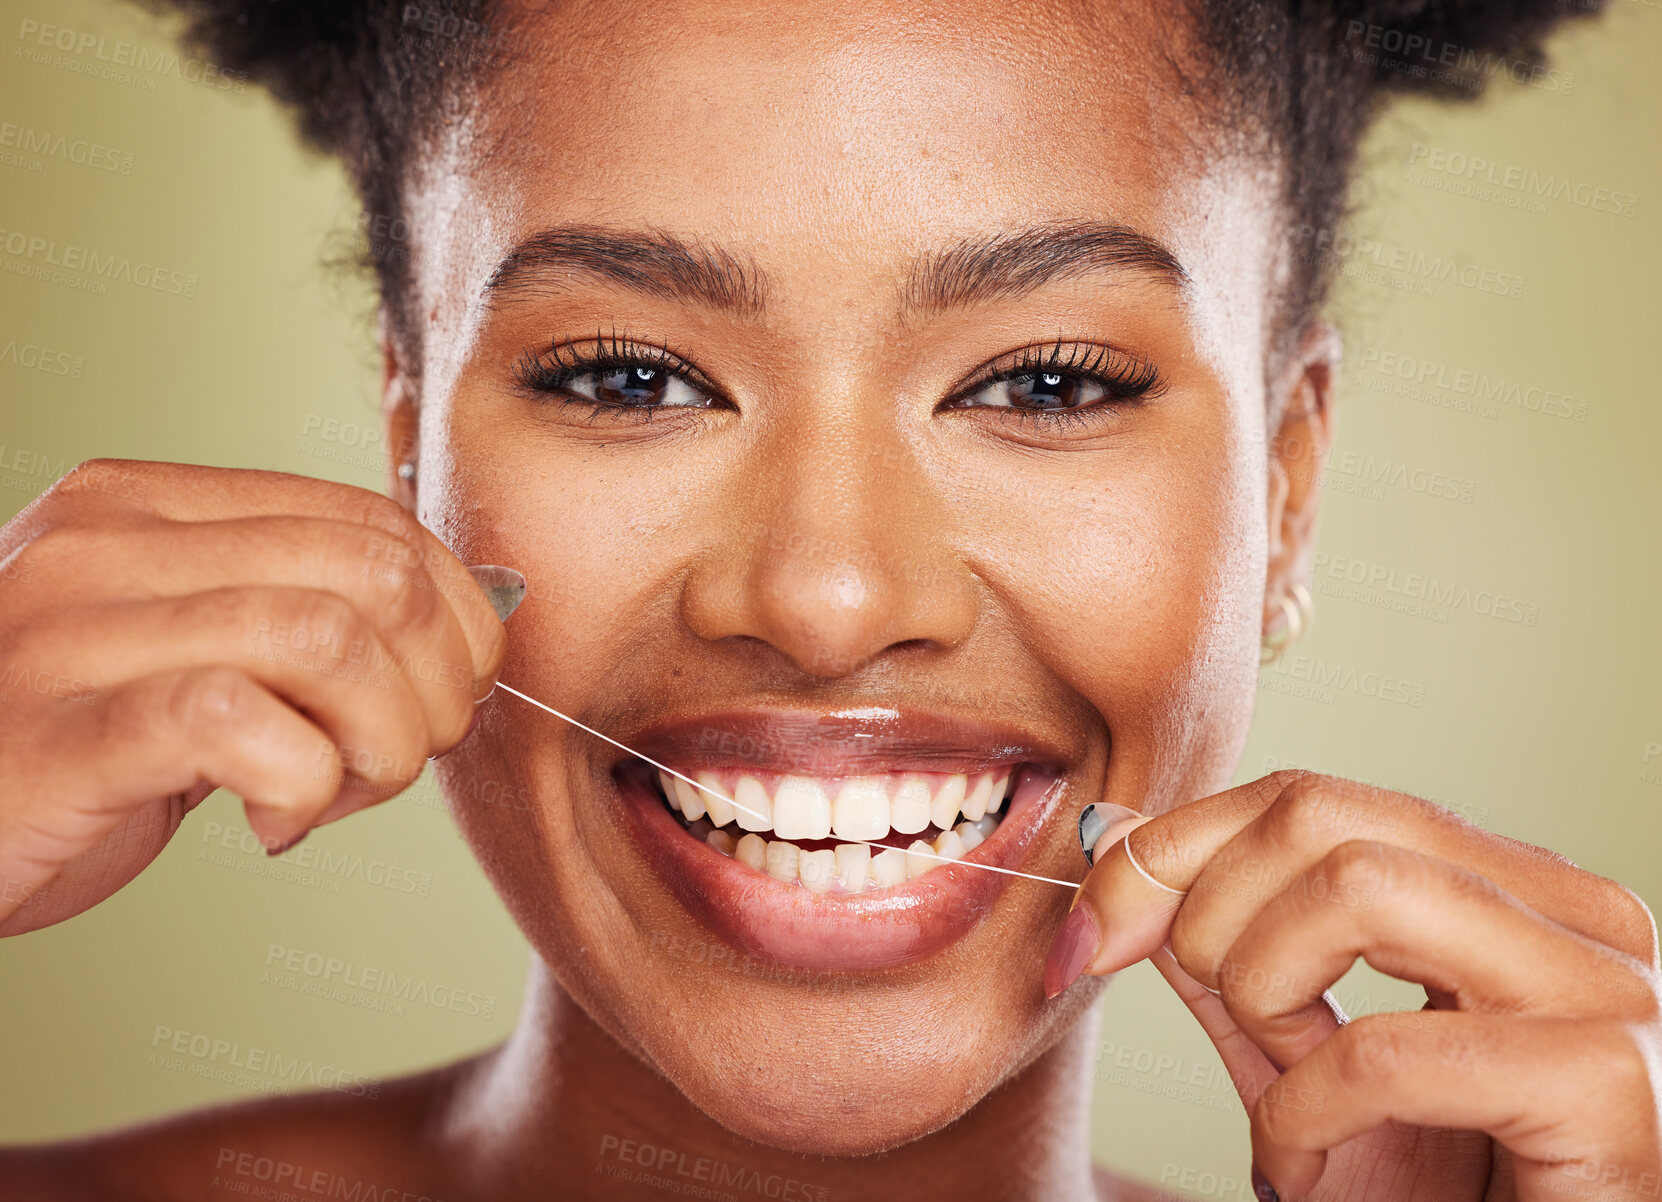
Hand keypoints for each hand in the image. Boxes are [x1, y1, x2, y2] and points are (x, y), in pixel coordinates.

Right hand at [0, 459, 510, 935]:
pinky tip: (270, 819)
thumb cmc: (64, 751)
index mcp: (148, 504)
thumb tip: (462, 624)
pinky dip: (302, 782)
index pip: (373, 519)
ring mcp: (73, 629)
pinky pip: (241, 721)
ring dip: (382, 742)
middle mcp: (108, 543)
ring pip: (330, 640)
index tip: (447, 692)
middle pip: (376, 575)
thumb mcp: (181, 652)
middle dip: (435, 684)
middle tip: (397, 754)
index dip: (453, 613)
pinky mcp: (59, 728)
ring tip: (335, 791)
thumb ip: (289, 617)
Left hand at [1048, 770, 1661, 1200]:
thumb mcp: (1303, 1064)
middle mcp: (1574, 914)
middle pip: (1321, 817)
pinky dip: (1301, 1111)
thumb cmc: (1442, 1200)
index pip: (1312, 799)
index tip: (1092, 930)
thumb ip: (1226, 948)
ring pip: (1356, 888)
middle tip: (1200, 1017)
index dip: (1173, 846)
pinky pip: (1383, 1052)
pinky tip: (1303, 1162)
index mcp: (1512, 890)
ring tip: (1279, 1095)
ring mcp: (1604, 989)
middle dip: (1202, 909)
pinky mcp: (1603, 1084)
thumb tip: (1116, 834)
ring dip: (1262, 991)